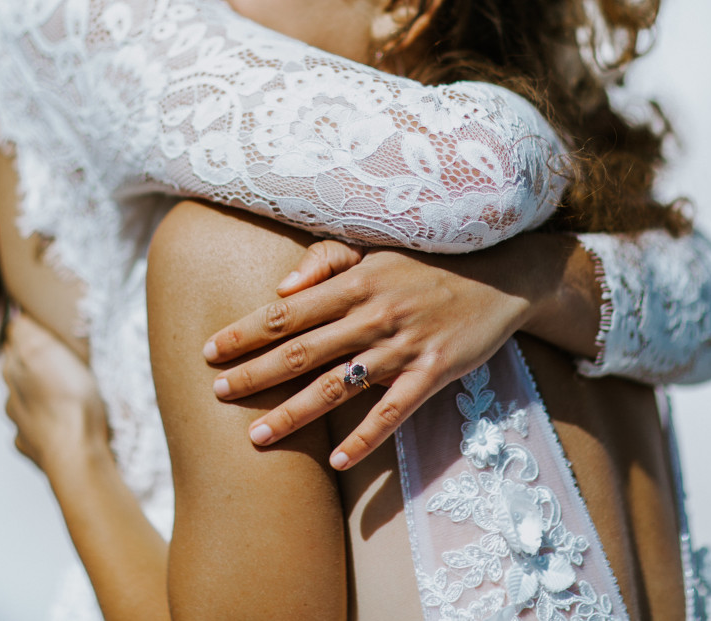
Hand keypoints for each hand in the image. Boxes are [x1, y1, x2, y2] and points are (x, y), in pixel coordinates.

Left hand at [2, 312, 110, 475]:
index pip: (14, 346)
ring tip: (70, 393)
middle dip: (38, 367)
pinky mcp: (42, 453)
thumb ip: (25, 333)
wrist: (77, 458)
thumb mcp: (44, 352)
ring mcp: (25, 431)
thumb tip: (15, 319)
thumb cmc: (67, 403)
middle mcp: (13, 403)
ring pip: (30, 407)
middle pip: (21, 377)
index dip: (30, 335)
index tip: (48, 328)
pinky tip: (67, 424)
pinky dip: (52, 426)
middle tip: (64, 359)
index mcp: (13, 375)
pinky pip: (43, 434)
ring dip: (45, 399)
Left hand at [202, 237, 570, 470]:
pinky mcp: (434, 372)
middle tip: (216, 395)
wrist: (501, 276)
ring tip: (257, 437)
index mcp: (356, 283)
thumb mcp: (376, 249)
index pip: (288, 310)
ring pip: (339, 385)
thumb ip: (326, 261)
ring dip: (296, 413)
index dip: (246, 331)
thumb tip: (280, 289)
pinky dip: (366, 437)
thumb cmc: (427, 263)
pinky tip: (338, 461)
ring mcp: (404, 346)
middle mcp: (374, 315)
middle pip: (303, 350)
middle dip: (256, 374)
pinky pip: (394, 410)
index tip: (210, 351)